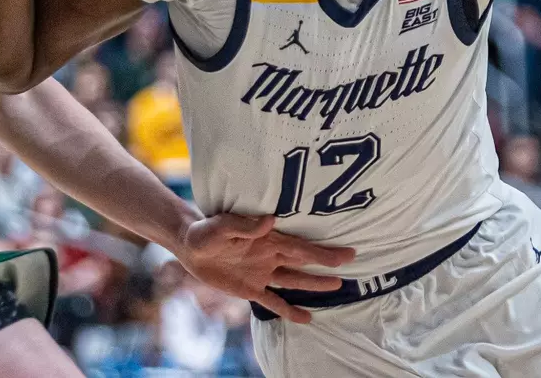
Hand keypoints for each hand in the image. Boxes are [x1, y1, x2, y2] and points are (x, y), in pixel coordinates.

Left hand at [171, 213, 356, 323]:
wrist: (189, 244)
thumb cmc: (205, 230)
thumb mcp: (221, 226)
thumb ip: (244, 226)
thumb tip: (270, 221)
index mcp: (268, 240)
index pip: (301, 248)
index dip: (324, 252)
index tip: (346, 254)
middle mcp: (270, 256)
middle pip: (304, 262)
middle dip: (327, 263)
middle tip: (351, 263)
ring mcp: (262, 273)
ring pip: (294, 280)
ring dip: (314, 284)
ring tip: (337, 286)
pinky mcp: (251, 289)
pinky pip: (273, 302)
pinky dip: (288, 310)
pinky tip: (305, 319)